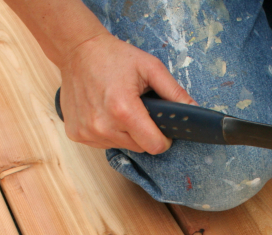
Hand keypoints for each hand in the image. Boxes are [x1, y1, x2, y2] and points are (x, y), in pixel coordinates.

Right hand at [59, 33, 194, 153]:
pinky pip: (104, 143)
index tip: (162, 129)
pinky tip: (105, 112)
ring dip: (126, 133)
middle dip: (144, 133)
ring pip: (122, 146)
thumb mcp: (151, 68)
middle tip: (139, 109)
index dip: (163, 139)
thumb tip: (194, 110)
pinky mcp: (77, 134)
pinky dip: (109, 132)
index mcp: (123, 109)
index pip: (154, 146)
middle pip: (139, 147)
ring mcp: (88, 132)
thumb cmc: (114, 56)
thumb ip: (174, 92)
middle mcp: (103, 125)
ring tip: (119, 107)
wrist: (78, 51)